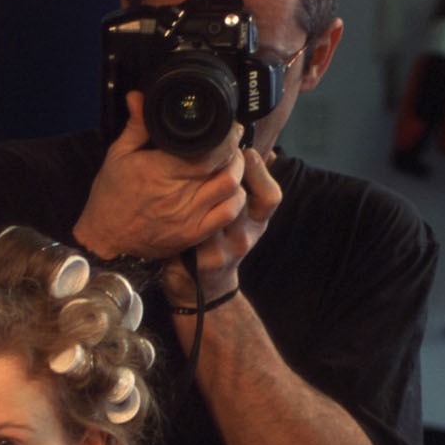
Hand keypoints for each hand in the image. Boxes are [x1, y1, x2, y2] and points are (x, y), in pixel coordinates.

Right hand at [74, 95, 253, 261]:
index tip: (230, 127)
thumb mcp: (118, 155)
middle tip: (232, 142)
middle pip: (224, 167)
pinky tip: (228, 191)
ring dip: (237, 173)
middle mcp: (177, 195)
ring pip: (230, 189)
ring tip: (231, 163)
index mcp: (159, 171)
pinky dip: (234, 199)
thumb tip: (139, 95)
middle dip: (234, 150)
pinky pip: (226, 215)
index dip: (226, 136)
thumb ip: (136, 125)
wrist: (105, 237)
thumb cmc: (111, 196)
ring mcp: (187, 217)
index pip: (208, 150)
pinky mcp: (192, 234)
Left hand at [159, 147, 281, 307]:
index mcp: (257, 222)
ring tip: (187, 175)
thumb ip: (251, 186)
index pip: (270, 196)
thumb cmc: (219, 243)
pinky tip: (174, 202)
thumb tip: (269, 153)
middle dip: (222, 175)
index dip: (259, 172)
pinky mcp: (204, 261)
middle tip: (208, 157)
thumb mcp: (242, 218)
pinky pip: (194, 229)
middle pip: (239, 199)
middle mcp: (245, 237)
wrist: (203, 290)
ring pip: (214, 213)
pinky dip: (183, 214)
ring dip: (200, 192)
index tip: (245, 154)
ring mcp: (226, 250)